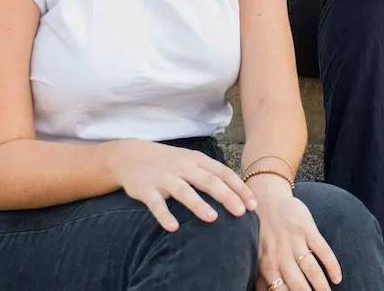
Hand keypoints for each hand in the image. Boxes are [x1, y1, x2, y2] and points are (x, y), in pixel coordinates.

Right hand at [105, 140, 254, 231]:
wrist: (130, 156)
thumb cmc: (168, 162)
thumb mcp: (190, 161)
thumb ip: (210, 174)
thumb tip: (237, 192)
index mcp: (197, 160)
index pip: (223, 173)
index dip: (239, 188)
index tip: (253, 204)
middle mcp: (183, 167)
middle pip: (209, 181)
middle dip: (227, 196)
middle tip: (241, 213)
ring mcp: (164, 178)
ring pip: (184, 191)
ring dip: (198, 204)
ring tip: (212, 218)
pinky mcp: (146, 190)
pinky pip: (156, 205)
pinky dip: (165, 216)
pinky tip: (173, 228)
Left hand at [253, 176, 342, 290]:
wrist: (266, 199)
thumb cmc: (261, 232)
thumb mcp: (256, 256)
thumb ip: (260, 278)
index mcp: (266, 265)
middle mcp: (281, 255)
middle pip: (299, 285)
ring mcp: (295, 242)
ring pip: (312, 270)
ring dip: (322, 286)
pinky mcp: (307, 229)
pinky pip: (323, 250)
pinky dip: (332, 265)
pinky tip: (337, 278)